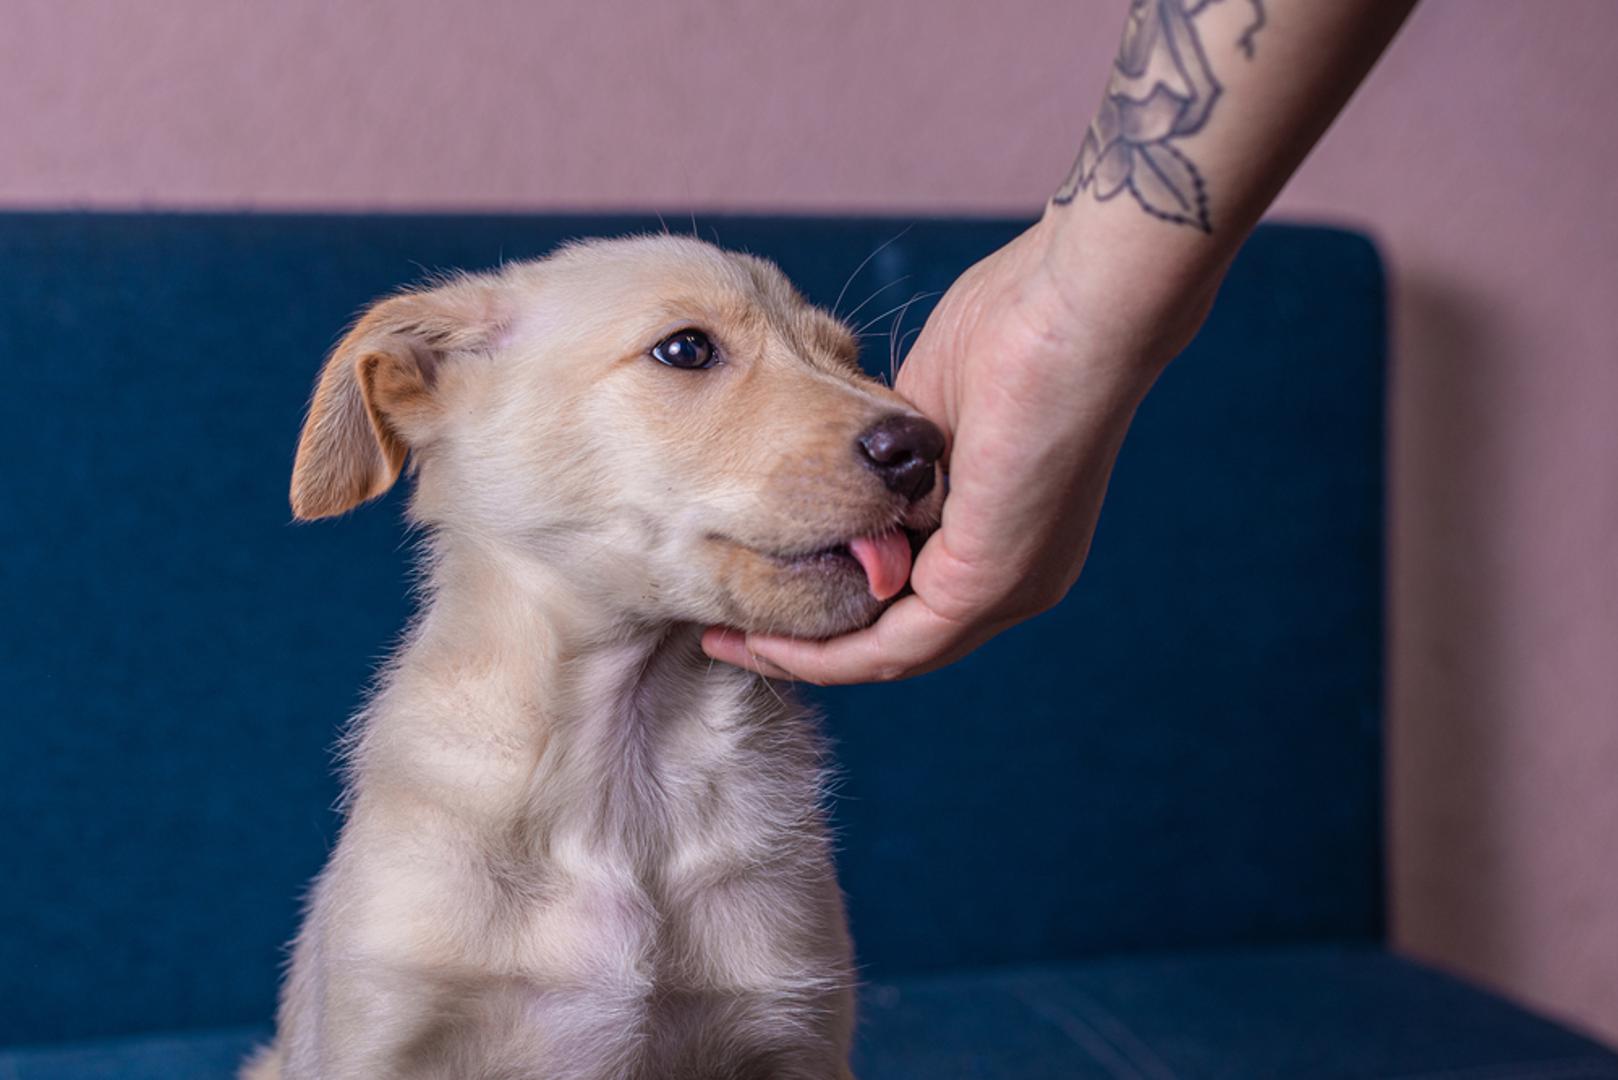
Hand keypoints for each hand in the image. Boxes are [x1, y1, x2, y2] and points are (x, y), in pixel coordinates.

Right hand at [702, 213, 1212, 683]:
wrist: (1074, 303)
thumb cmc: (1015, 324)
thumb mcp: (923, 410)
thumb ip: (882, 462)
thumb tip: (838, 481)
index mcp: (1008, 533)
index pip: (912, 595)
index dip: (835, 600)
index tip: (765, 582)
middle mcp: (1017, 578)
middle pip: (895, 637)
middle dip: (807, 643)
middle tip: (730, 632)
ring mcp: (1010, 589)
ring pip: (890, 654)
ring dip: (803, 657)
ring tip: (731, 642)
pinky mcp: (989, 584)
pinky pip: (894, 647)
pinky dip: (827, 654)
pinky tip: (767, 640)